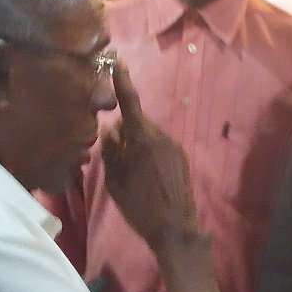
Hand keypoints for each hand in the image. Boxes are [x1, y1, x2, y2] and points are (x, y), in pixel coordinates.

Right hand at [101, 63, 198, 246]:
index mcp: (142, 140)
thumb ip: (110, 150)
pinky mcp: (181, 157)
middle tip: (114, 152)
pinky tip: (145, 175)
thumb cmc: (139, 207)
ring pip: (148, 134)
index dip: (122, 81)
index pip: (130, 103)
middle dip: (124, 129)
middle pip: (137, 121)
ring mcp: (174, 146)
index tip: (118, 61)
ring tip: (130, 170)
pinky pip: (159, 145)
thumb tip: (109, 130)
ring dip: (136, 142)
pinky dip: (148, 152)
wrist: (175, 229)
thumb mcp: (114, 180)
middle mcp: (160, 137)